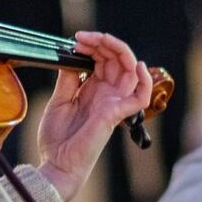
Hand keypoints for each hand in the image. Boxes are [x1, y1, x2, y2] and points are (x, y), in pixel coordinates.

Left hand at [36, 31, 152, 201]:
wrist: (56, 164)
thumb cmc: (57, 139)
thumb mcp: (59, 101)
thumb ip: (68, 79)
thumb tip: (71, 57)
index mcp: (93, 91)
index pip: (103, 60)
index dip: (93, 46)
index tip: (75, 40)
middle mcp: (107, 95)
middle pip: (117, 60)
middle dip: (103, 43)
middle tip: (82, 37)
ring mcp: (113, 104)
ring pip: (130, 70)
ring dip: (118, 50)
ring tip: (101, 40)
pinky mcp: (116, 114)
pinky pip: (141, 97)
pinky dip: (145, 81)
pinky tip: (138, 65)